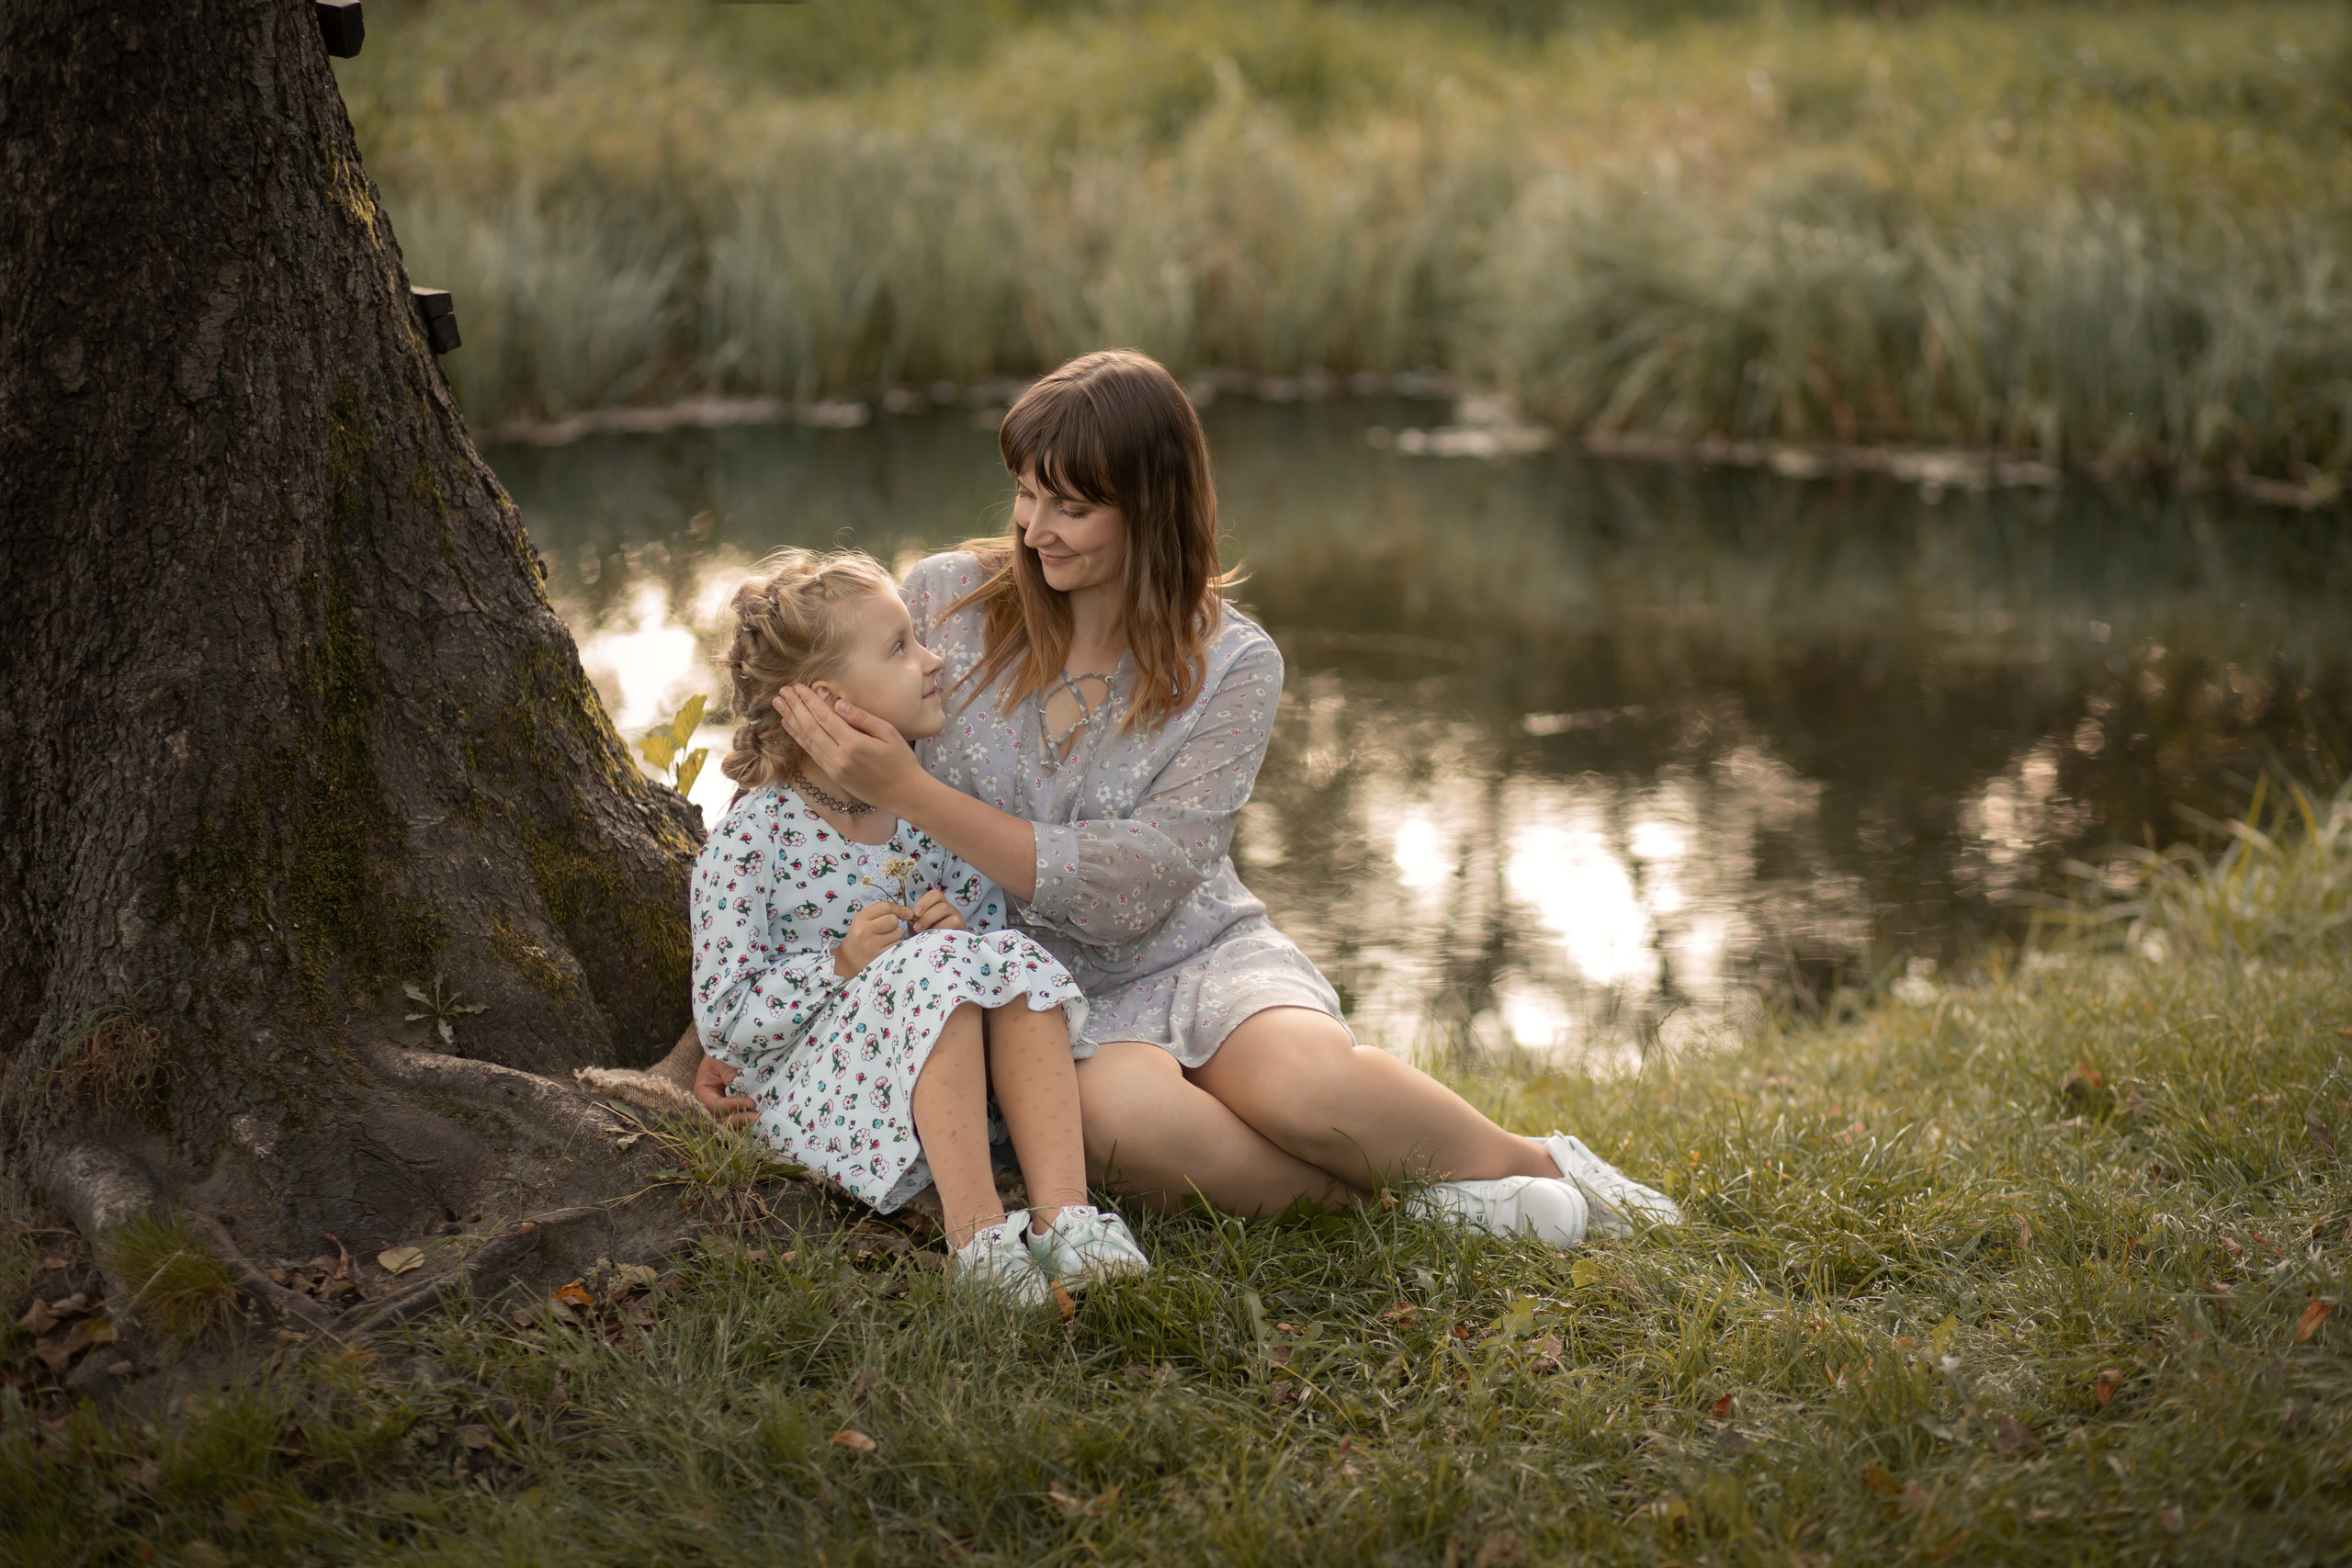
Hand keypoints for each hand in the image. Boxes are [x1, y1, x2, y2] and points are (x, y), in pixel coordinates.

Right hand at [694, 1052, 755, 1129]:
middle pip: (720, 1120)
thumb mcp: (723, 1060)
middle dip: (739, 1120)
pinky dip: (745, 1126)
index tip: (750, 1102)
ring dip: (743, 1125)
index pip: (714, 1105)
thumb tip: (740, 1091)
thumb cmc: (724, 1055)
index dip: (732, 1106)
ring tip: (759, 1120)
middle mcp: (709, 1105)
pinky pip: (736, 1125)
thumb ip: (729, 1073)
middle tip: (756, 1116)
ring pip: (728, 1125)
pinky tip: (758, 1123)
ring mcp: (720, 1111)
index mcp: (703, 1091)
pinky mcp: (731, 1113)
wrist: (730, 1055)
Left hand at [773, 685, 929, 814]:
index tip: (798, 687)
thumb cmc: (901, 760)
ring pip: (807, 741)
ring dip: (791, 721)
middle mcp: (838, 757)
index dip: (810, 701)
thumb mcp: (889, 733)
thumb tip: (839, 704)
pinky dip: (799, 738)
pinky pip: (811, 753)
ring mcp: (833, 768)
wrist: (904, 794)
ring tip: (779, 705)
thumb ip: (863, 718)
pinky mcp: (833, 776)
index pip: (825, 718)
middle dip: (795, 707)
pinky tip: (790, 726)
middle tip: (782, 691)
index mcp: (853, 744)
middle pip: (810, 728)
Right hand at [833, 900, 910, 976]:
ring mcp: (872, 944)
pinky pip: (898, 944)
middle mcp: (865, 930)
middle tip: (887, 929)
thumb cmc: (860, 936)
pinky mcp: (880, 955)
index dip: (899, 908)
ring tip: (885, 939)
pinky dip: (895, 944)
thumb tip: (909, 913)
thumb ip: (882, 912)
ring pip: (898, 932)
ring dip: (896, 934)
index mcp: (861, 918)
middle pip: (893, 919)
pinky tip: (886, 946)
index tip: (906, 913)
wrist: (849, 959)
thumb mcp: (864, 920)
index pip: (885, 906)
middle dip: (895, 923)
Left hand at [908, 887, 965, 933]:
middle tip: (917, 927)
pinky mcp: (961, 926)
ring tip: (924, 933)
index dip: (924, 902)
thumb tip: (910, 918)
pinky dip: (942, 928)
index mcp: (937, 904)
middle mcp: (949, 908)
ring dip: (933, 922)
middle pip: (941, 904)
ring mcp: (956, 916)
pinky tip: (935, 937)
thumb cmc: (928, 935)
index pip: (934, 895)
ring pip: (947, 911)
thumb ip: (914, 921)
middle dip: (927, 916)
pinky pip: (954, 922)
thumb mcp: (919, 926)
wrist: (941, 949)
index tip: (915, 913)